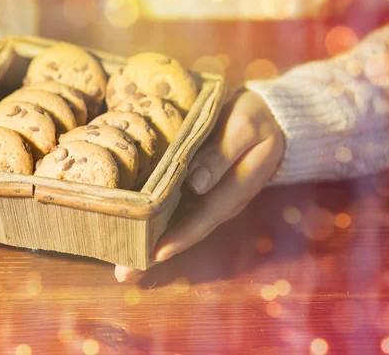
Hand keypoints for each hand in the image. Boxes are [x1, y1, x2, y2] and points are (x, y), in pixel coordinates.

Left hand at [114, 89, 284, 281]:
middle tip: (124, 273)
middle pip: (186, 232)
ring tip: (121, 261)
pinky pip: (175, 211)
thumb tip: (196, 183)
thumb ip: (221, 154)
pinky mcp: (199, 189)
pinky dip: (155, 223)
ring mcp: (208, 197)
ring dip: (151, 243)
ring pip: (178, 226)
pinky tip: (132, 230)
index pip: (203, 219)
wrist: (267, 115)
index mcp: (234, 189)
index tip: (154, 254)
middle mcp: (219, 201)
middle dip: (155, 254)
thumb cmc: (255, 118)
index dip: (179, 238)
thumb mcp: (244, 128)